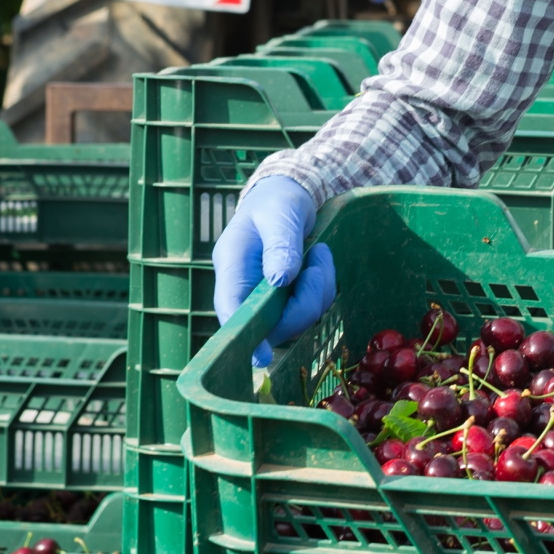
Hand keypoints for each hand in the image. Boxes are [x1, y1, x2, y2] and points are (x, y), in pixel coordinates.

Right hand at [212, 176, 336, 365]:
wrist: (288, 197)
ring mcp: (267, 298)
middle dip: (303, 304)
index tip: (262, 356)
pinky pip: (312, 307)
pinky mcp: (287, 299)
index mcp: (231, 267)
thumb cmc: (276, 202)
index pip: (230, 309)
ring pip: (297, 319)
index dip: (244, 336)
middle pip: (271, 324)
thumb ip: (279, 245)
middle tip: (316, 268)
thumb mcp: (278, 215)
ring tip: (318, 254)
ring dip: (318, 290)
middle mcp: (245, 289)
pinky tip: (319, 259)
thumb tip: (280, 280)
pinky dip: (323, 286)